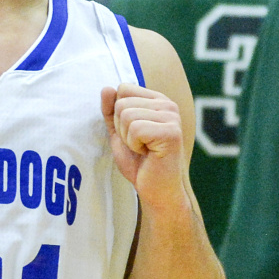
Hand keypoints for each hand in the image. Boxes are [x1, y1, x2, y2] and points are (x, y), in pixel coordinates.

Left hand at [101, 84, 185, 203]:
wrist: (155, 189)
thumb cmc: (139, 162)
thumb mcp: (118, 132)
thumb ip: (110, 111)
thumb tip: (106, 88)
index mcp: (157, 100)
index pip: (123, 89)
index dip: (118, 114)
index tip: (132, 132)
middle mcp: (168, 104)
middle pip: (122, 103)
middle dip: (121, 128)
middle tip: (138, 144)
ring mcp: (172, 117)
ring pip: (127, 115)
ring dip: (128, 138)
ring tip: (143, 149)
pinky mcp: (171, 132)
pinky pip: (135, 129)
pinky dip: (134, 145)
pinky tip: (148, 153)